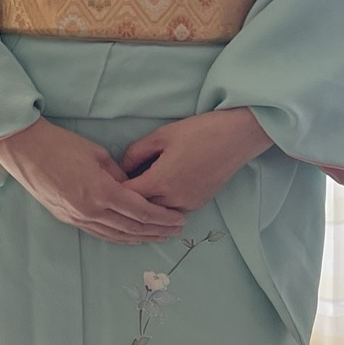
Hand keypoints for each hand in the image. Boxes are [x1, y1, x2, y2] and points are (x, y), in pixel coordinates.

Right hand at [0, 118, 186, 243]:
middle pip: (131, 228)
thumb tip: (133, 190)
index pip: (140, 211)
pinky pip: (99, 233)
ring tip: (159, 237)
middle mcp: (90, 211)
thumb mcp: (99, 154)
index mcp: (101, 192)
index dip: (162, 218)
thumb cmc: (62, 145)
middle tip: (176, 231)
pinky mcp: (67, 218)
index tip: (178, 219)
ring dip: (139, 238)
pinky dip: (119, 237)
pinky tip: (130, 236)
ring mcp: (77, 218)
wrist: (25, 150)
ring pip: (115, 235)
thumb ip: (119, 176)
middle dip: (157, 231)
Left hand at [120, 108, 270, 214]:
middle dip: (128, 200)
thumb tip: (123, 169)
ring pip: (157, 213)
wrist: (236, 137)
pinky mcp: (198, 204)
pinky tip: (159, 191)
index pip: (127, 197)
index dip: (115, 191)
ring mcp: (188, 204)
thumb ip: (135, 153)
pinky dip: (162, 205)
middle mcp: (173, 199)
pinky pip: (172, 210)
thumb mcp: (161, 136)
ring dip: (146, 204)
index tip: (107, 183)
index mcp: (161, 181)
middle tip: (120, 187)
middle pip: (140, 209)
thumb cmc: (199, 131)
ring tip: (139, 189)